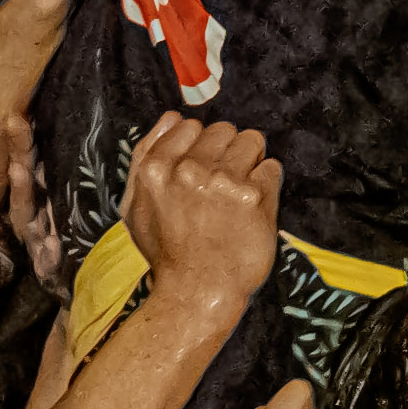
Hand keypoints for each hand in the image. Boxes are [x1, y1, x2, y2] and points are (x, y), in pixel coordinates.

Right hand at [123, 116, 286, 330]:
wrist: (196, 290)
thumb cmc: (166, 251)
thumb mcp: (135, 206)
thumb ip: (146, 157)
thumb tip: (170, 118)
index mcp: (156, 169)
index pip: (188, 125)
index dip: (198, 145)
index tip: (202, 166)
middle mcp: (189, 170)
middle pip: (223, 130)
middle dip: (226, 150)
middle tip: (224, 180)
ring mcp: (224, 181)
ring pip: (251, 141)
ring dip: (250, 162)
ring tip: (241, 190)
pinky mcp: (255, 195)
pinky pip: (271, 167)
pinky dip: (267, 182)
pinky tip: (255, 204)